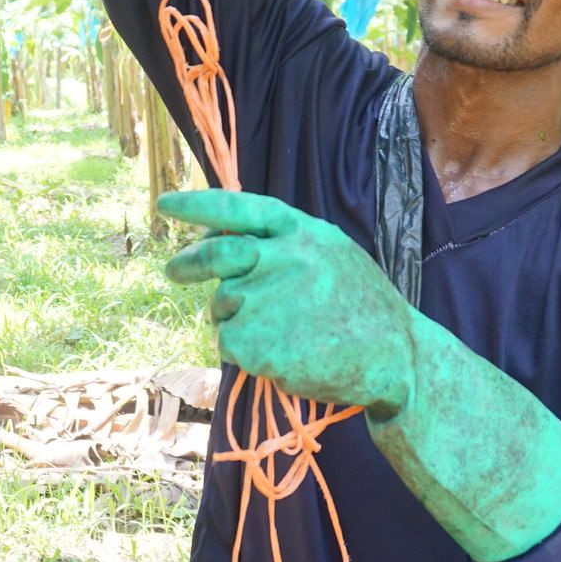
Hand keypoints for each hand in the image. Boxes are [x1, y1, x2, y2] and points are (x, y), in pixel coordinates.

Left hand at [159, 189, 413, 414]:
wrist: (396, 357)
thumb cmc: (363, 308)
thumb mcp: (330, 256)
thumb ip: (284, 245)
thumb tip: (223, 245)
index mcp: (301, 232)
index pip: (238, 209)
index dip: (197, 206)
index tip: (164, 204)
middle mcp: (280, 257)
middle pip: (216, 255)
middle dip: (188, 262)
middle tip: (172, 270)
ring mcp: (266, 299)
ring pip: (224, 307)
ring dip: (237, 321)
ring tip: (284, 336)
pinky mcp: (255, 341)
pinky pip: (230, 344)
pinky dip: (245, 353)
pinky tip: (283, 357)